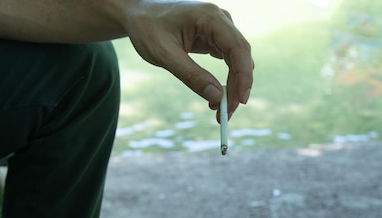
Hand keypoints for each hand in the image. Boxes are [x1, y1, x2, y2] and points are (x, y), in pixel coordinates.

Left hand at [121, 0, 253, 121]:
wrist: (138, 14)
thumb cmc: (147, 28)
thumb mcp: (165, 54)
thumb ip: (191, 75)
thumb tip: (217, 97)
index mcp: (209, 17)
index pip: (238, 47)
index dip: (244, 75)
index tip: (241, 100)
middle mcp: (220, 19)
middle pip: (241, 56)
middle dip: (237, 86)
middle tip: (226, 113)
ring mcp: (219, 27)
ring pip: (237, 60)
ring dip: (233, 85)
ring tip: (219, 109)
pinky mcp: (215, 37)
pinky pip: (229, 59)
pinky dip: (226, 78)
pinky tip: (217, 94)